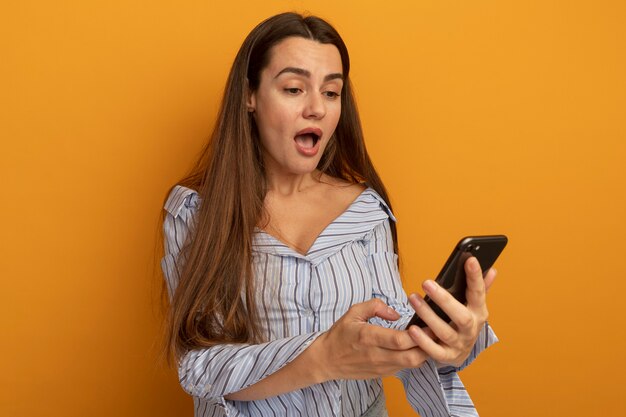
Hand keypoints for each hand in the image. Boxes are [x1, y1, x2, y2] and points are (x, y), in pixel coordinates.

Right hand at [312, 298, 427, 380]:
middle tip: (436, 331)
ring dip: (424, 352)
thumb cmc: (340, 334)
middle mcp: (376, 355)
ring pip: (411, 364)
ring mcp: (380, 367)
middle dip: (428, 345)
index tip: (427, 323)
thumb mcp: (353, 312)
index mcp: (368, 337)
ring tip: (430, 338)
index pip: (399, 340)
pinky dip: (414, 358)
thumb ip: (375, 306)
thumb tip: (395, 312)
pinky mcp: (383, 374)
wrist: (327, 360)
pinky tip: (417, 347)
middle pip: (411, 356)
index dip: (418, 333)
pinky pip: (405, 368)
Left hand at [407, 257, 496, 366]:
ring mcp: (459, 344)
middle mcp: (471, 329)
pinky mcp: (446, 356)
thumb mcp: (473, 306)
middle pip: (460, 316)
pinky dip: (423, 341)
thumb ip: (480, 288)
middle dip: (443, 299)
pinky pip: (434, 351)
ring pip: (444, 331)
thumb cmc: (463, 321)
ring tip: (412, 299)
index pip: (478, 293)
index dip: (475, 277)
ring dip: (427, 316)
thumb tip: (491, 269)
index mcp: (478, 312)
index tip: (470, 259)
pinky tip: (412, 329)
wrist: (461, 352)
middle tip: (426, 282)